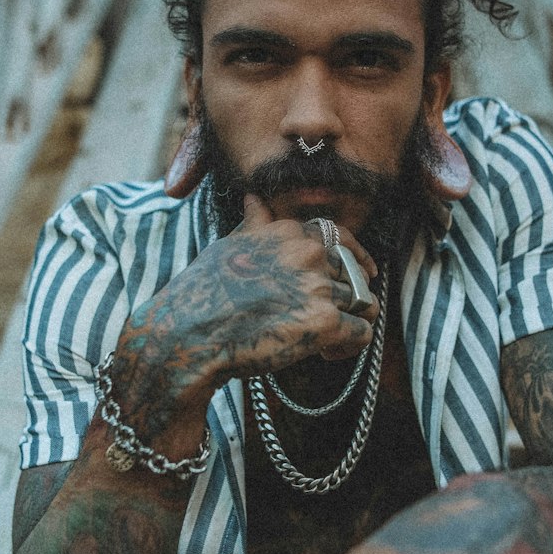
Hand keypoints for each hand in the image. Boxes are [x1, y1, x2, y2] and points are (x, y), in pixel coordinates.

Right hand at [102, 196, 378, 455]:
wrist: (187, 336)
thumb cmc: (201, 295)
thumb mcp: (226, 246)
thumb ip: (254, 224)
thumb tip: (255, 199)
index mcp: (288, 231)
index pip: (341, 237)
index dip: (356, 257)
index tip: (365, 273)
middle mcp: (308, 252)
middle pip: (354, 273)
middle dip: (347, 298)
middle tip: (327, 321)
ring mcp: (318, 286)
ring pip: (362, 302)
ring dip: (348, 323)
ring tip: (326, 343)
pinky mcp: (325, 322)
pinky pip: (362, 333)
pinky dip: (349, 347)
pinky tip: (327, 354)